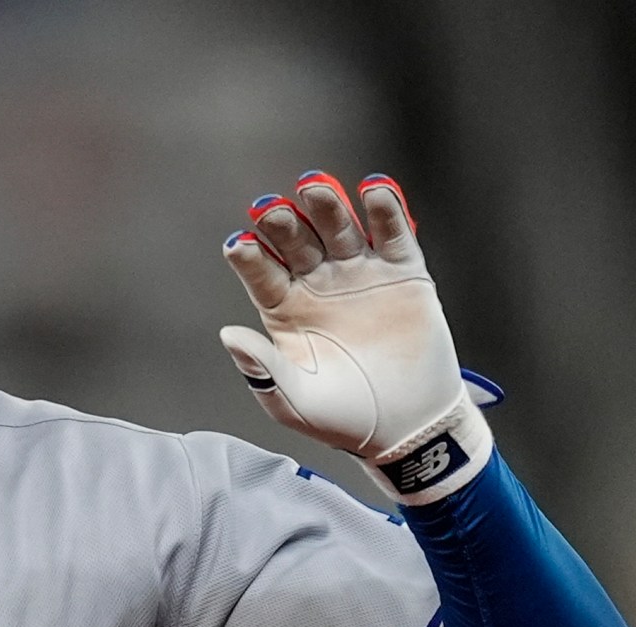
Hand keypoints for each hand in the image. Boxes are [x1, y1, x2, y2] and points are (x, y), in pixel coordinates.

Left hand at [220, 172, 491, 502]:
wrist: (407, 428)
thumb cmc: (343, 418)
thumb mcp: (293, 401)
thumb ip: (262, 369)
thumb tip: (228, 336)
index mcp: (285, 308)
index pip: (261, 273)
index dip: (250, 258)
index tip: (237, 245)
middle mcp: (319, 283)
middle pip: (297, 242)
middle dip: (284, 224)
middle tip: (271, 209)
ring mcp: (361, 274)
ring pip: (340, 230)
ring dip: (327, 206)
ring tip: (314, 188)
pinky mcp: (403, 273)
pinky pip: (393, 236)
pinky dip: (386, 211)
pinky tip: (374, 191)